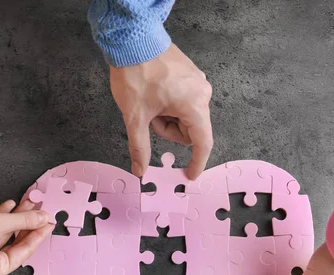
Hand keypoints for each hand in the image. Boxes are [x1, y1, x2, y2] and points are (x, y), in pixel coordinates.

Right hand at [0, 200, 53, 274]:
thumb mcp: (0, 225)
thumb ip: (24, 221)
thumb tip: (43, 218)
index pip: (24, 251)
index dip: (39, 235)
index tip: (50, 223)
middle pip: (15, 242)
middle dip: (28, 223)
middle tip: (42, 210)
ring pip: (5, 233)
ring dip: (17, 217)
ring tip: (29, 201)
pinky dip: (2, 216)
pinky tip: (11, 204)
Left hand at [110, 43, 212, 179]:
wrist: (132, 39)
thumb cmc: (136, 74)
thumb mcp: (135, 117)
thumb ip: (140, 147)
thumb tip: (140, 170)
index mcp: (195, 105)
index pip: (202, 142)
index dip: (197, 162)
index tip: (190, 175)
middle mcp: (202, 93)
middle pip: (190, 129)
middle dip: (168, 130)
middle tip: (149, 118)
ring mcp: (197, 81)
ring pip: (185, 115)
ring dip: (167, 117)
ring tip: (149, 102)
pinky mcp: (189, 74)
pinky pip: (183, 100)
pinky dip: (169, 105)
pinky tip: (154, 94)